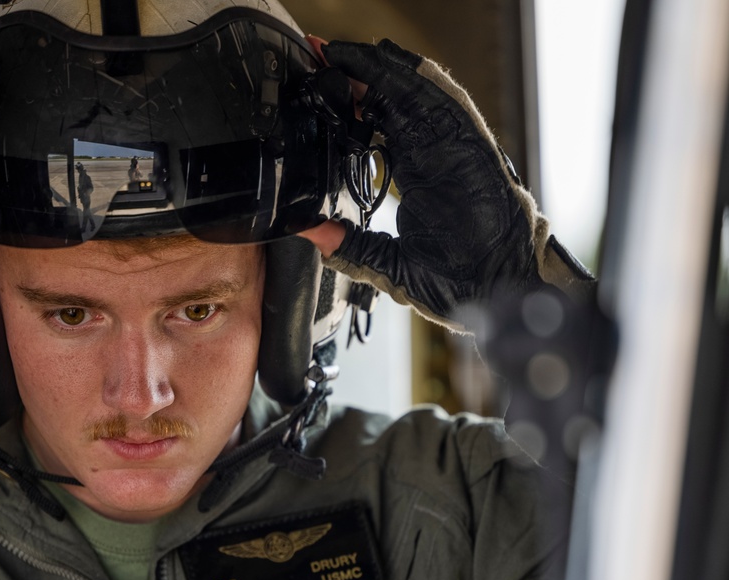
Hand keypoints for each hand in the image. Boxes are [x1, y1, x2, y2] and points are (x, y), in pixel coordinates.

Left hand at [300, 39, 592, 328]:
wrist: (498, 294)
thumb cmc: (459, 282)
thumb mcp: (389, 265)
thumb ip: (351, 249)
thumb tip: (313, 236)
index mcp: (415, 176)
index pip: (378, 129)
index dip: (351, 107)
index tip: (321, 89)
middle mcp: (433, 156)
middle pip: (392, 104)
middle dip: (358, 79)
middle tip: (321, 58)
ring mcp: (453, 149)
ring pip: (417, 97)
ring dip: (382, 74)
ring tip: (347, 54)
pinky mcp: (473, 150)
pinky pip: (450, 108)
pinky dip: (425, 86)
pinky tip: (398, 67)